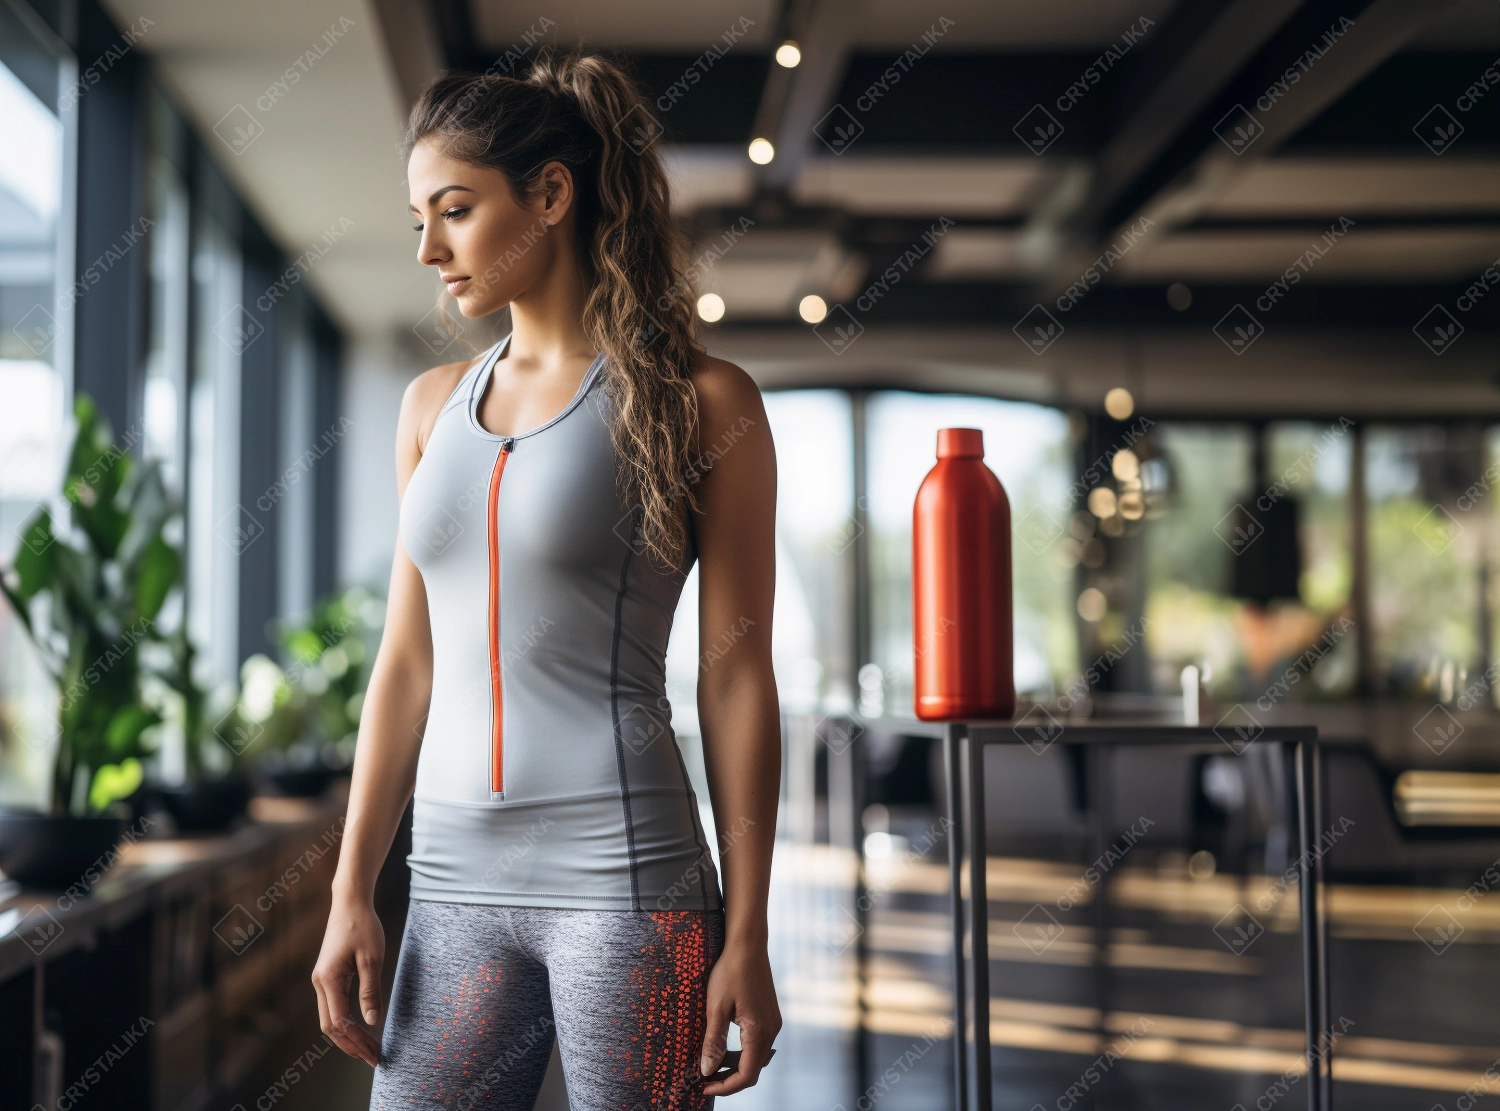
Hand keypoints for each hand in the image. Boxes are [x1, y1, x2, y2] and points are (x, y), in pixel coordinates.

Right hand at [311, 894, 385, 1065]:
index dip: (357, 1041)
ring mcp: (321, 980)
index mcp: (329, 980)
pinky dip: (345, 1022)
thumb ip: (371, 991)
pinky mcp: (327, 976)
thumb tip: (372, 1022)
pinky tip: (359, 1028)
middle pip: (330, 1027)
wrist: (349, 903)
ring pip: (329, 1019)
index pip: (341, 1022)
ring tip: (367, 1049)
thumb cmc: (363, 927)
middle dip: (351, 1045)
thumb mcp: (372, 959)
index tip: (374, 1053)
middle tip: (373, 1058)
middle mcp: (319, 983)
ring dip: (347, 1036)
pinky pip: (332, 1007)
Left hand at [699, 940, 780, 1095]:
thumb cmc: (730, 972)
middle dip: (729, 1079)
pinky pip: (757, 1043)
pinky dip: (742, 1052)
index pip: (746, 1075)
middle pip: (753, 1070)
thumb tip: (707, 1070)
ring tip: (711, 1065)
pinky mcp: (770, 1015)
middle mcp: (771, 1031)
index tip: (703, 1087)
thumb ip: (713, 1041)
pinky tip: (725, 1048)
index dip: (725, 1087)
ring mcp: (773, 1023)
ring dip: (735, 1066)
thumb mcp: (716, 1008)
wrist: (748, 944)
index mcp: (759, 1033)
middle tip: (704, 1080)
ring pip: (755, 1057)